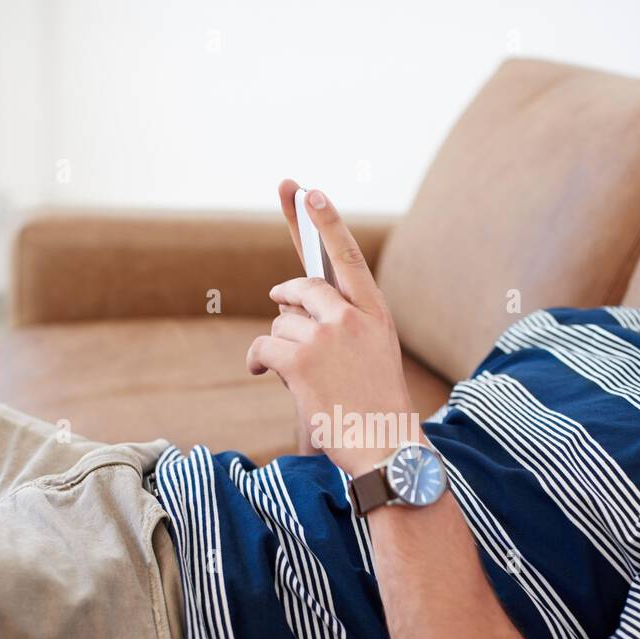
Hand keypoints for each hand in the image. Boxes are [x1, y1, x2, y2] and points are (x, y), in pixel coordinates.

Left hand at [247, 180, 416, 475]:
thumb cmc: (374, 405)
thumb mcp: (371, 353)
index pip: (346, 257)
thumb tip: (288, 306)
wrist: (383, 446)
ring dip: (279, 344)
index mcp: (375, 312)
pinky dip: (257, 359)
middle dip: (286, 297)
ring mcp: (328, 336)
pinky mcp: (303, 360)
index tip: (307, 191)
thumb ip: (341, 323)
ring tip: (299, 373)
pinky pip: (264, 345)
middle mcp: (352, 317)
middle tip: (280, 304)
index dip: (324, 223)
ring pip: (280, 321)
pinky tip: (263, 372)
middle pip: (302, 287)